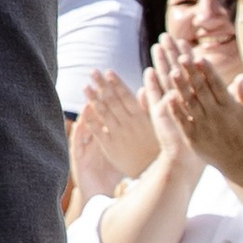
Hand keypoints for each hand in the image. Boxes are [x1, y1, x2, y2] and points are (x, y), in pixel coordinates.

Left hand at [77, 70, 155, 184]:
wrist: (152, 172)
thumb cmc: (157, 145)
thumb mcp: (158, 126)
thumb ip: (149, 107)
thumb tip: (143, 88)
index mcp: (142, 118)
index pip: (127, 97)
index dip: (117, 83)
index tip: (108, 71)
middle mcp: (129, 125)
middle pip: (113, 101)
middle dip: (102, 85)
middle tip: (92, 71)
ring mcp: (118, 135)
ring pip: (104, 114)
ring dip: (93, 99)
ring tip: (85, 86)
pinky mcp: (110, 147)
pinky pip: (98, 131)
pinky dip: (91, 119)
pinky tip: (83, 108)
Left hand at [149, 33, 242, 176]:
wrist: (241, 163)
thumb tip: (241, 76)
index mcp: (230, 107)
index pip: (217, 85)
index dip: (208, 71)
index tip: (199, 57)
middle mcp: (216, 114)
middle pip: (201, 90)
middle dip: (191, 73)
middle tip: (181, 57)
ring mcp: (204, 126)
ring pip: (190, 103)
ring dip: (181, 87)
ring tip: (171, 72)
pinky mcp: (194, 137)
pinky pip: (184, 121)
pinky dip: (176, 109)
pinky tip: (167, 97)